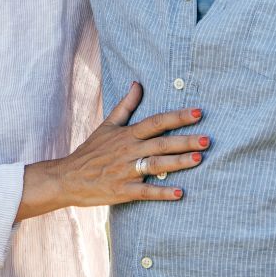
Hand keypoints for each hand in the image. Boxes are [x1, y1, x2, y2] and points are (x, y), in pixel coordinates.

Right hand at [18, 83, 208, 218]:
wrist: (67, 177)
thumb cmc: (91, 151)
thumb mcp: (107, 125)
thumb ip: (126, 105)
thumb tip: (138, 83)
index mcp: (127, 134)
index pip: (156, 122)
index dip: (178, 117)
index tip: (199, 112)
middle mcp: (128, 151)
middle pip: (161, 143)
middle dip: (185, 140)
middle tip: (207, 139)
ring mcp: (125, 171)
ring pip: (156, 165)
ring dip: (178, 163)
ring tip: (199, 159)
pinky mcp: (122, 190)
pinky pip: (145, 192)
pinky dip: (162, 193)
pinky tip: (179, 193)